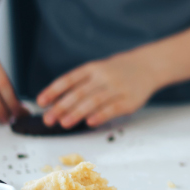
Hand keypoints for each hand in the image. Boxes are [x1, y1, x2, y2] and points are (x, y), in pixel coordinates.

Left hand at [36, 52, 158, 127]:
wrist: (148, 66)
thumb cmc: (118, 71)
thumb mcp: (98, 69)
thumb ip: (80, 83)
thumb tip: (56, 104)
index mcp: (92, 68)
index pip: (69, 79)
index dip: (54, 91)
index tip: (41, 102)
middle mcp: (104, 76)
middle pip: (79, 92)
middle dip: (62, 106)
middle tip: (49, 119)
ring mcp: (118, 87)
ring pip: (94, 101)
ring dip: (77, 113)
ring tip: (64, 123)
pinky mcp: (130, 100)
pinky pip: (113, 109)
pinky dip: (100, 115)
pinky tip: (89, 122)